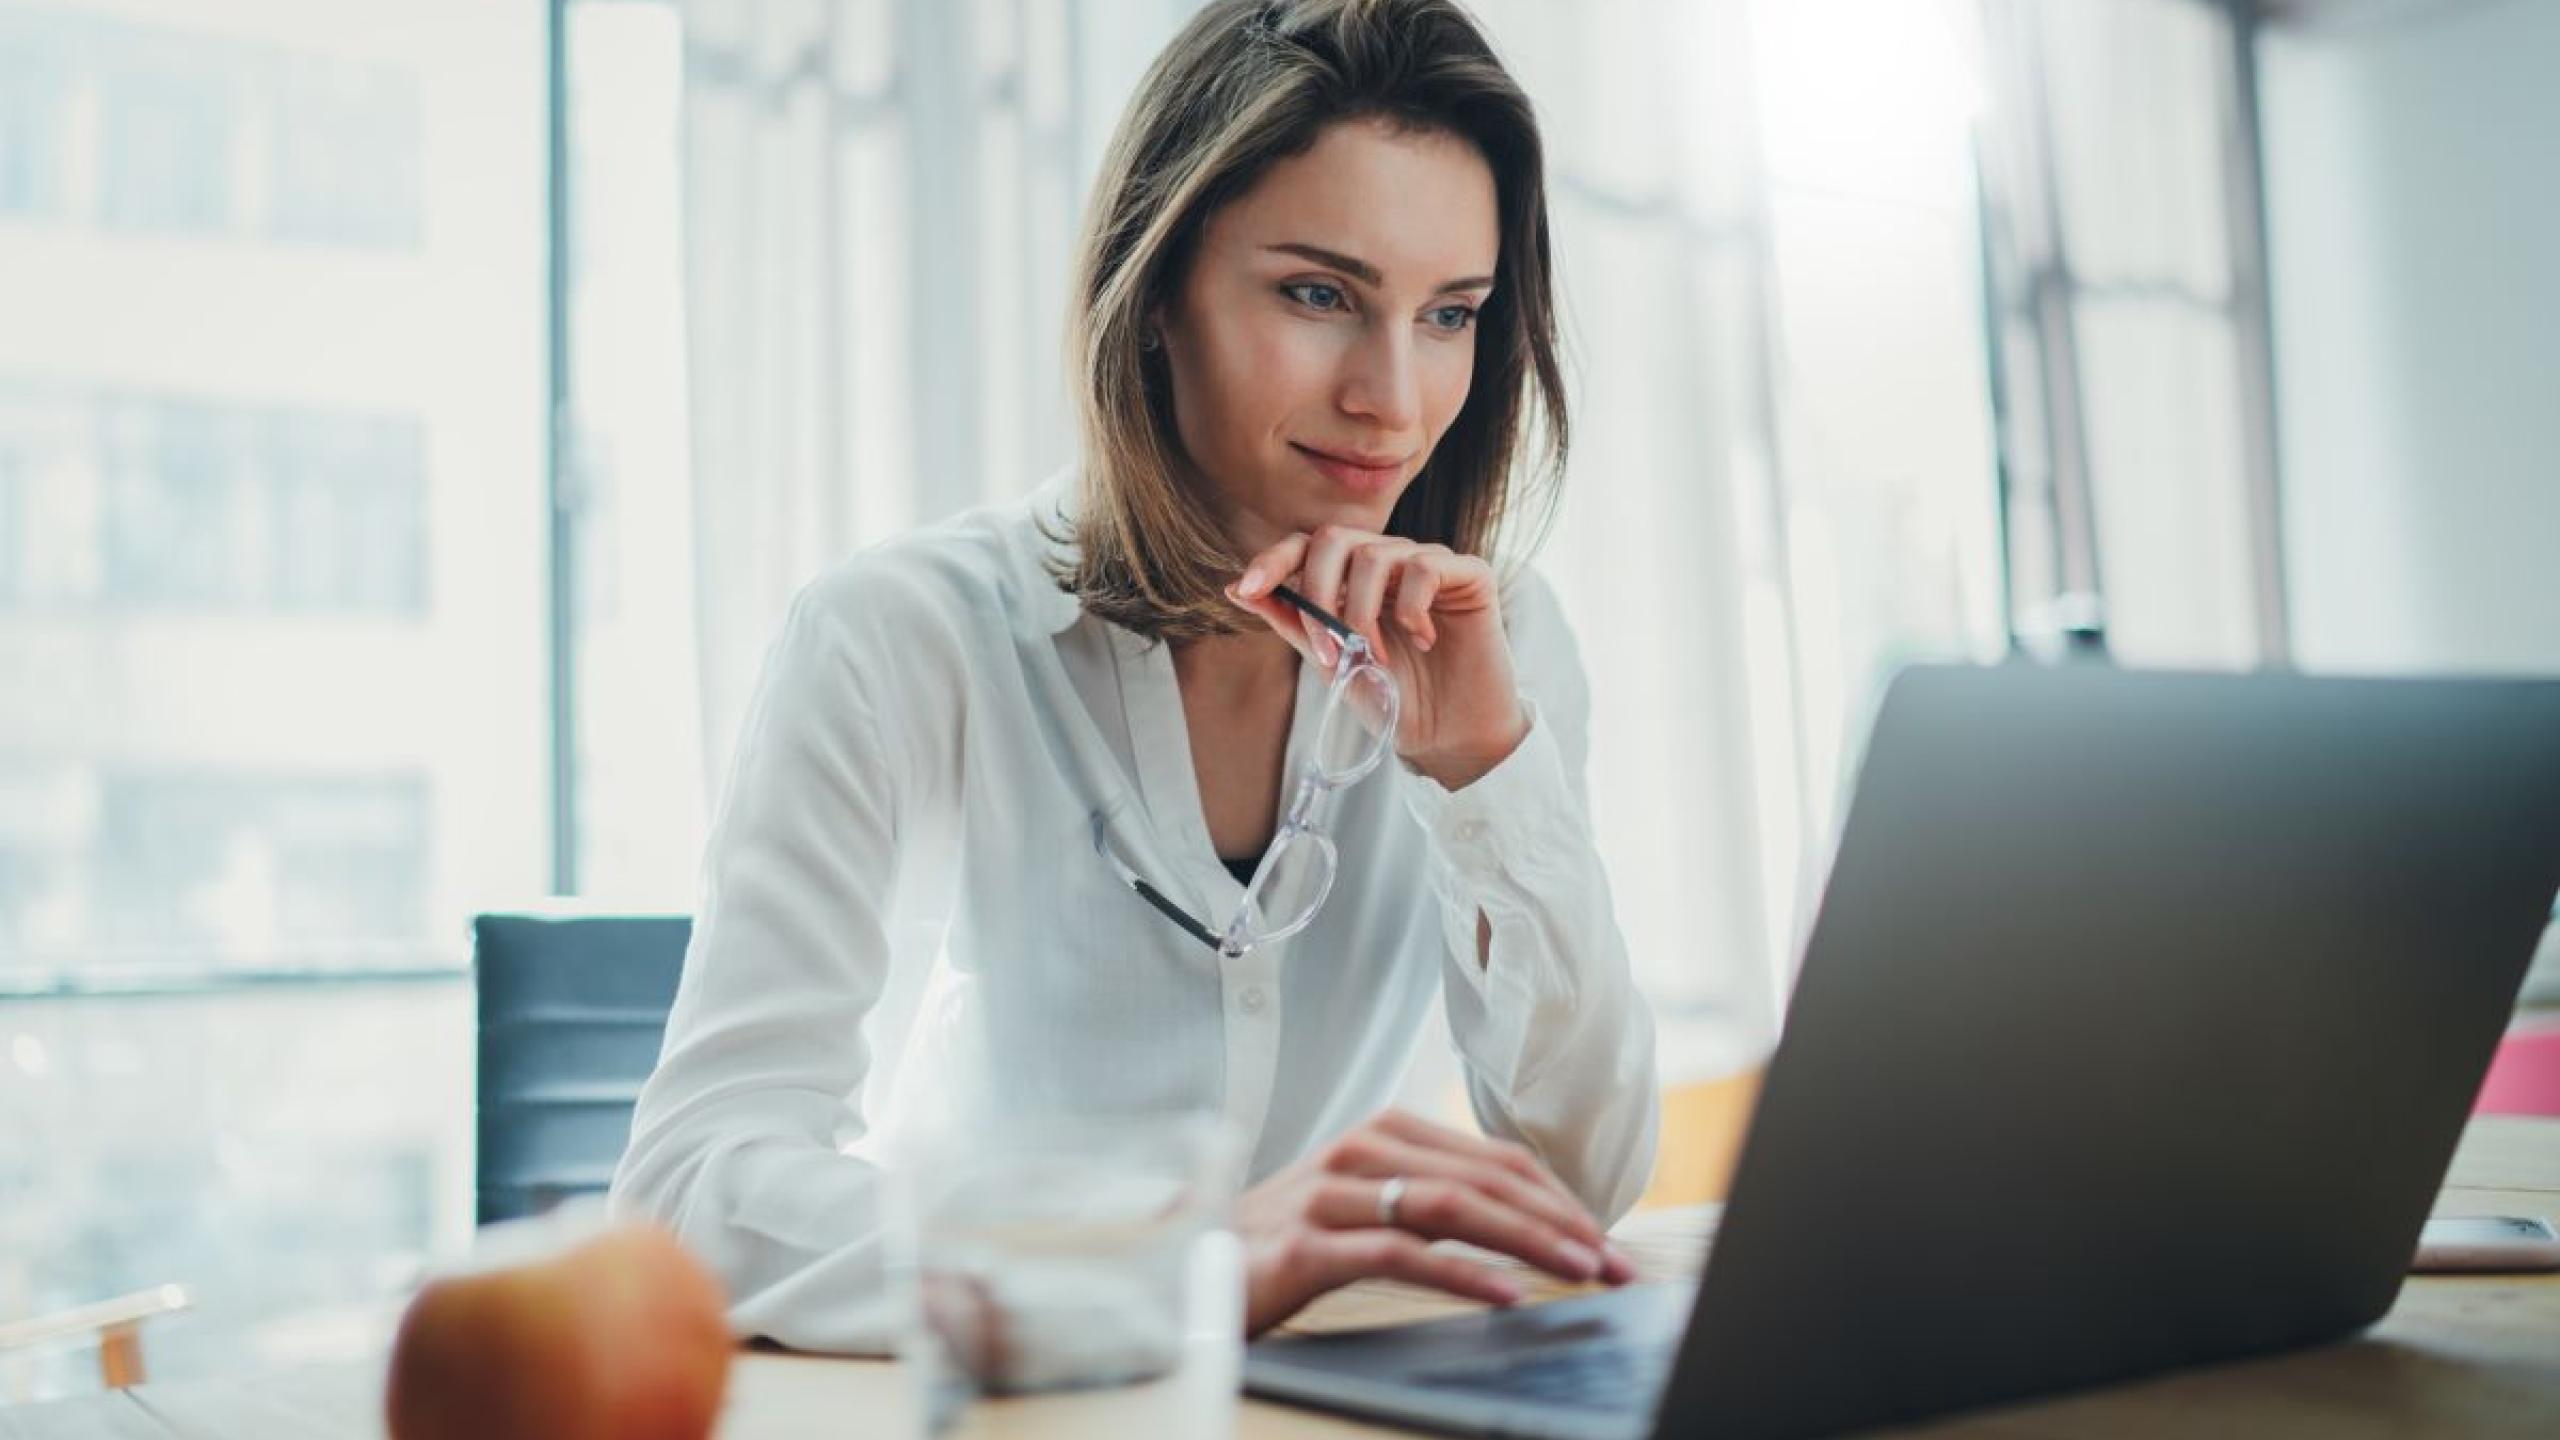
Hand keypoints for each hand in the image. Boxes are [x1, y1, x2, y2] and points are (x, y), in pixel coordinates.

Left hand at [1225, 526, 1528, 789]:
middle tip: (1329, 649)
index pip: (1307, 545)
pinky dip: (1413, 608)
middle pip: (1335, 537)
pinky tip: (1424, 640)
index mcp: (1353, 578)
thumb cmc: (1393, 698)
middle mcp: (1389, 561)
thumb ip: (1292, 621)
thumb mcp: (1331, 661)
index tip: (1248, 589)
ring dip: (1363, 613)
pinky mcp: (1469, 574)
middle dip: (1318, 592)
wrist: (1448, 736)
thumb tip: (1235, 589)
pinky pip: (1425, 566)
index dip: (1273, 559)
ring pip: (1375, 554)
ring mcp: (1428, 563)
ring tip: (1378, 657)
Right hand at [1236, 1109, 1636, 1335]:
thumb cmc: (1283, 1242)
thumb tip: (1520, 1228)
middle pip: (1486, 1178)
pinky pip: (1400, 1253)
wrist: (1183, 1265)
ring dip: (1529, 1241)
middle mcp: (1360, 1151)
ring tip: (1579, 1271)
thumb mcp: (1363, 1207)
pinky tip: (1504, 1294)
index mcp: (1384, 1134)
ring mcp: (1331, 1193)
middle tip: (1616, 1263)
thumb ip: (1428, 1203)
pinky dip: (1461, 1272)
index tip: (1607, 1241)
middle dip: (1562, 1222)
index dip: (1559, 1198)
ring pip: (1452, 1206)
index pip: (1494, 1159)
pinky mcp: (1307, 1243)